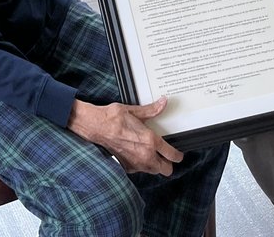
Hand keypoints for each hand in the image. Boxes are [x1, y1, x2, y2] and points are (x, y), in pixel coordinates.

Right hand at [67, 97, 182, 175]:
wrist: (95, 127)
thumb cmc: (113, 118)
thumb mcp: (134, 111)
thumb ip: (151, 110)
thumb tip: (163, 103)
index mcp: (150, 141)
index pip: (173, 155)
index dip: (178, 155)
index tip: (178, 153)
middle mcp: (145, 156)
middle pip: (167, 170)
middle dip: (168, 163)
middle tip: (165, 154)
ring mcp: (136, 164)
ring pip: (154, 171)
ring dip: (155, 164)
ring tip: (150, 153)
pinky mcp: (127, 168)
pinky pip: (141, 169)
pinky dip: (141, 164)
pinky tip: (136, 153)